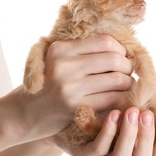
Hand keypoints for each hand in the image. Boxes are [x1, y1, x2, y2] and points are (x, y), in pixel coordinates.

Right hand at [18, 35, 132, 140]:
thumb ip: (82, 51)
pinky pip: (112, 99)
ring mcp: (69, 87)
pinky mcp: (75, 107)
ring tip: (125, 86)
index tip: (122, 58)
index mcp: (60, 49)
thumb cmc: (48, 84)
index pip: (105, 42)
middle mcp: (63, 65)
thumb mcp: (57, 60)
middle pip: (114, 60)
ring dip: (128, 84)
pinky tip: (119, 100)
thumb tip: (121, 48)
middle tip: (127, 73)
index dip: (121, 50)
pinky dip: (122, 99)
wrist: (26, 113)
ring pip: (117, 80)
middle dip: (128, 67)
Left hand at [58, 107, 155, 155]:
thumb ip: (144, 118)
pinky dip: (108, 132)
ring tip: (132, 111)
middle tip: (146, 112)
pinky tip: (114, 114)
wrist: (68, 120)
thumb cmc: (101, 117)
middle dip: (146, 137)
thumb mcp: (125, 118)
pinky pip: (98, 149)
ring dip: (129, 135)